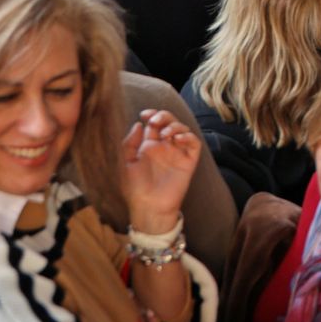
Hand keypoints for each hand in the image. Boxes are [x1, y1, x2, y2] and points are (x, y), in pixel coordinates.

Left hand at [120, 110, 200, 233]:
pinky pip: (194, 144)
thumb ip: (130, 143)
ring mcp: (177, 153)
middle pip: (170, 122)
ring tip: (166, 134)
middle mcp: (165, 146)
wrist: (148, 207)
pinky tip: (178, 139)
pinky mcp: (189, 162)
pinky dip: (188, 137)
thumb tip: (138, 124)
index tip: (145, 114)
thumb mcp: (126, 163)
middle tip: (155, 121)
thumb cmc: (135, 188)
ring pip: (183, 129)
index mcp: (149, 145)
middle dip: (164, 116)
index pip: (154, 123)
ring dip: (175, 126)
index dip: (152, 114)